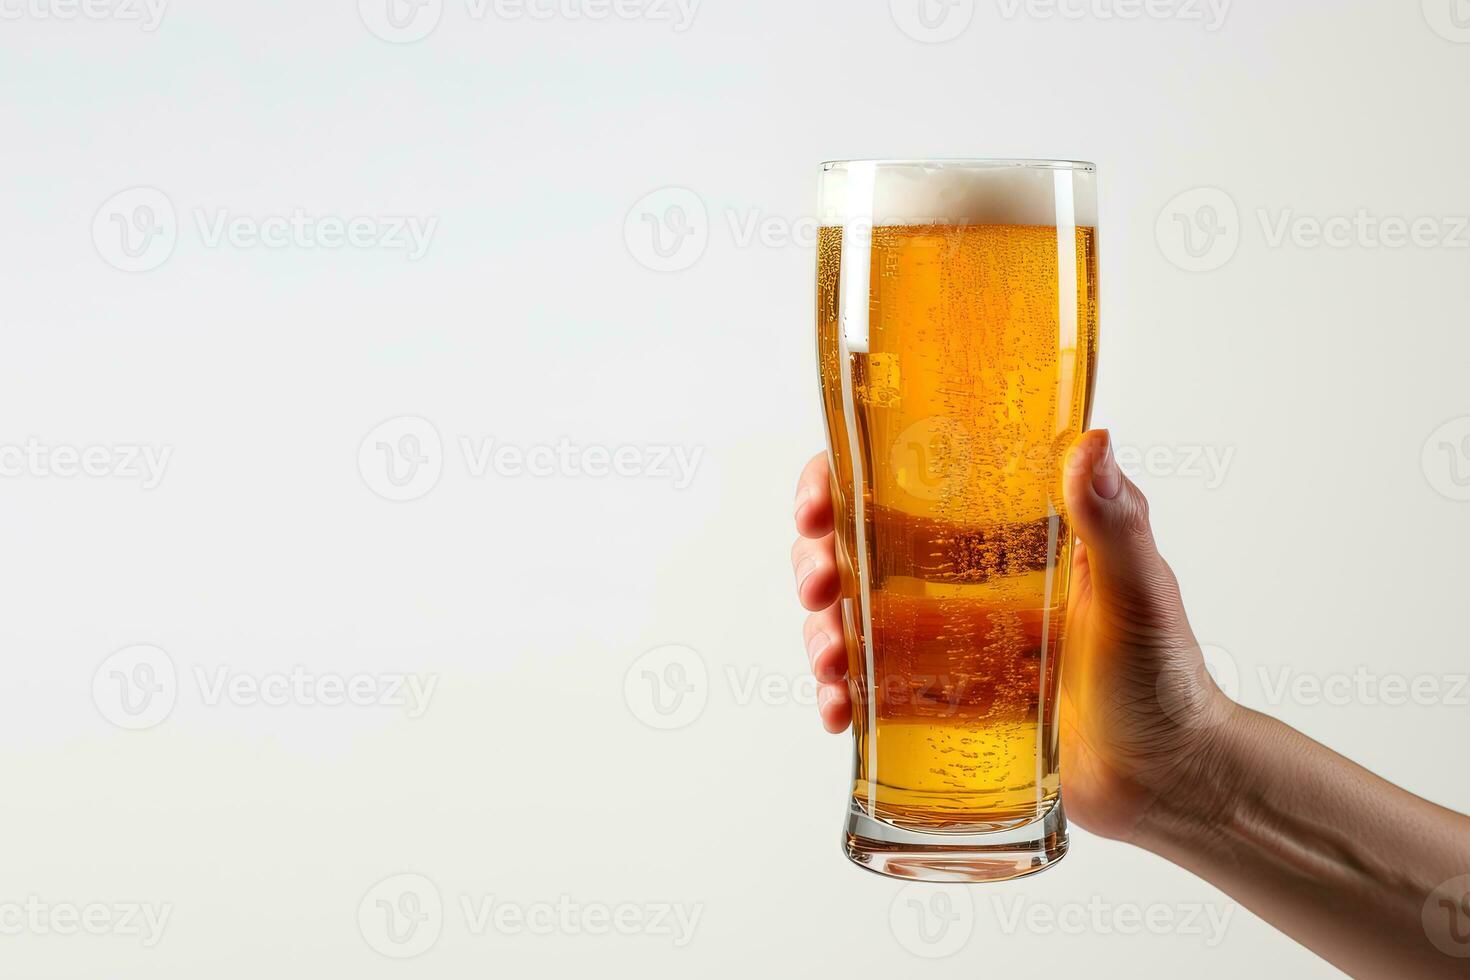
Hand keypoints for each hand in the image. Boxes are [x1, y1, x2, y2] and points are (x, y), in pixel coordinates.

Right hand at [789, 429, 1234, 843]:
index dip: (849, 480)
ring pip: (856, 616)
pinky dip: (843, 694)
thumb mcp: (1139, 594)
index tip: (822, 500)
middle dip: (819, 558)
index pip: (915, 480)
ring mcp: (951, 644)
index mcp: (1011, 535)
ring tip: (830, 660)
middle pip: (863, 546)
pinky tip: (838, 710)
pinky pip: (872, 689)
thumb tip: (1093, 438)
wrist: (1168, 784)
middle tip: (816, 585)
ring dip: (824, 629)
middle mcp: (971, 580)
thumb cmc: (1166, 682)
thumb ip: (1116, 522)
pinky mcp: (943, 703)